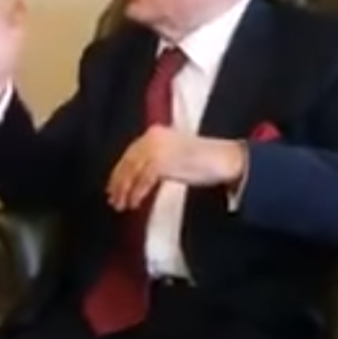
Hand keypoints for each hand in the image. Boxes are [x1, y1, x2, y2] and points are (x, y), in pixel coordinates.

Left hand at [107, 125, 246, 210]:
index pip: (130, 153)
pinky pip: (144, 180)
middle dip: (119, 183)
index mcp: (154, 133)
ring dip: (125, 191)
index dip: (119, 172)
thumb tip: (134, 177)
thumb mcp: (173, 154)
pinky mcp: (163, 161)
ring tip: (122, 205)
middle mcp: (153, 137)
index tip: (112, 187)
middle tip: (113, 200)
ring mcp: (157, 148)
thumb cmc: (203, 160)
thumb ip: (153, 160)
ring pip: (133, 172)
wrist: (225, 160)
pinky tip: (135, 203)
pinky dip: (138, 193)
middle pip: (128, 162)